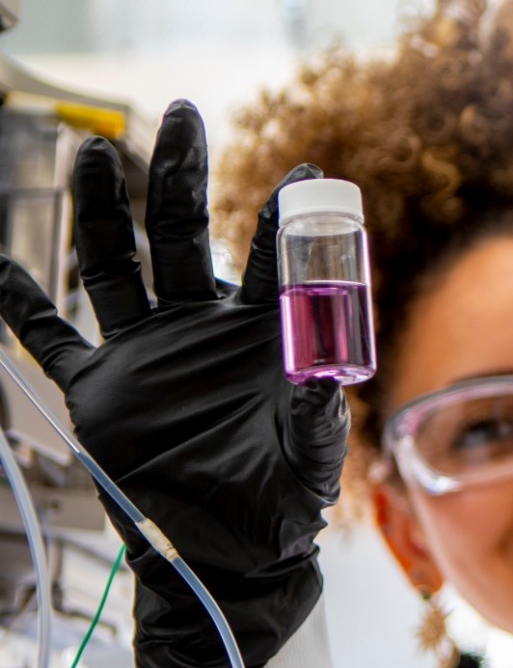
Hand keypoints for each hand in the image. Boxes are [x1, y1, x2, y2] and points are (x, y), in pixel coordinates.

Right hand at [0, 101, 346, 667]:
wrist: (237, 555)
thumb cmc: (289, 496)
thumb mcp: (314, 439)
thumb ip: (316, 391)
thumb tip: (325, 350)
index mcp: (259, 335)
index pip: (267, 260)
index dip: (284, 218)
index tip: (304, 172)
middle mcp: (199, 331)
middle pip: (179, 235)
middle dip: (178, 173)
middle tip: (180, 112)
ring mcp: (146, 356)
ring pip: (115, 267)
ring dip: (104, 211)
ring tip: (96, 154)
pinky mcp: (102, 393)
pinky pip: (52, 342)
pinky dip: (21, 305)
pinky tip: (0, 264)